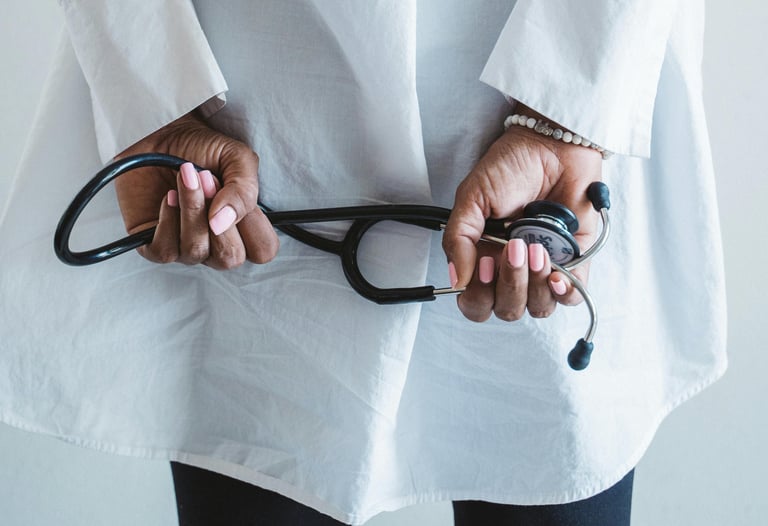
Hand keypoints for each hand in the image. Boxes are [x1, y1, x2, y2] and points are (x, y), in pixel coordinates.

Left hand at [114, 112, 277, 268]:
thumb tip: (222, 222)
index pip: (263, 250)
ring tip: (186, 177)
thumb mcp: (236, 158)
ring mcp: (187, 247)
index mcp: (243, 227)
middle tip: (207, 178)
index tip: (235, 192)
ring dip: (191, 209)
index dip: (253, 226)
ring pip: (195, 251)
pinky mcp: (155, 244)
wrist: (161, 134)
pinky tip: (167, 196)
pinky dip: (166, 221)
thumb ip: (243, 191)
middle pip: (229, 258)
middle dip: (216, 215)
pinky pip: (165, 251)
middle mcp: (218, 243)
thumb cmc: (202, 148)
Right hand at [442, 108, 601, 321]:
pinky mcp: (575, 263)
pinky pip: (571, 296)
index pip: (475, 302)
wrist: (554, 145)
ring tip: (537, 247)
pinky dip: (563, 291)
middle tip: (514, 247)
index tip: (485, 265)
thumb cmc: (512, 166)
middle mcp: (512, 270)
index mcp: (483, 258)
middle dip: (510, 284)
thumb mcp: (472, 197)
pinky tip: (557, 274)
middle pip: (507, 309)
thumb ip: (458, 238)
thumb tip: (457, 279)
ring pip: (538, 307)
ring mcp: (544, 269)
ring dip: (535, 284)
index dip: (479, 296)